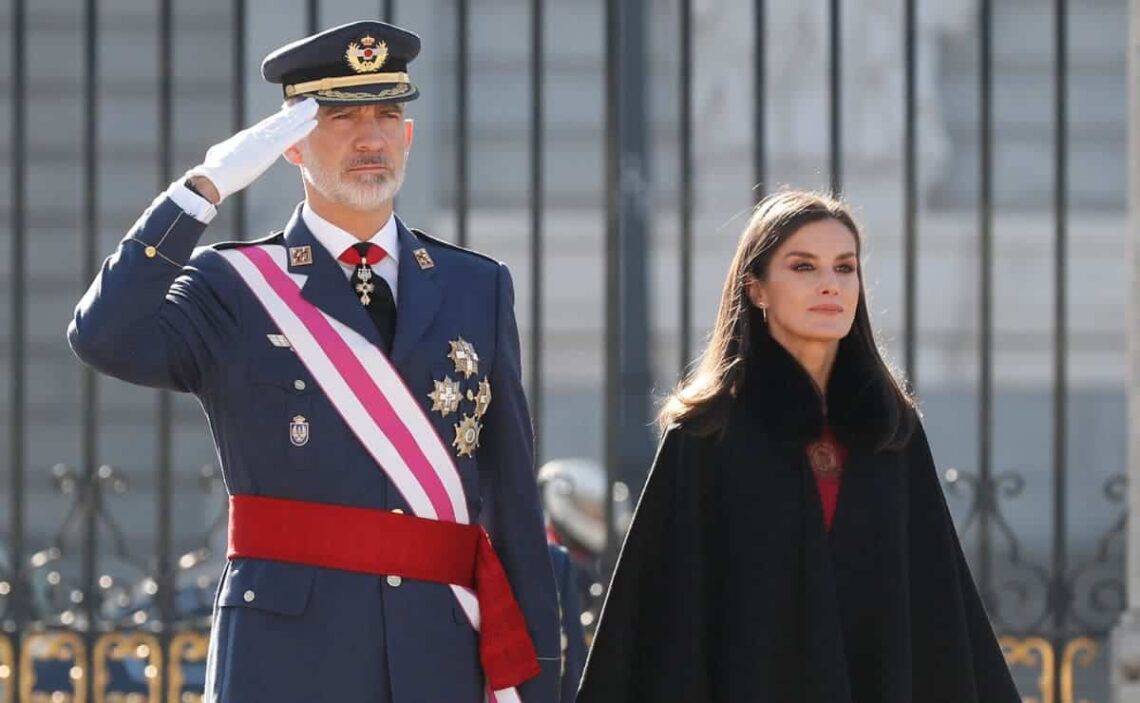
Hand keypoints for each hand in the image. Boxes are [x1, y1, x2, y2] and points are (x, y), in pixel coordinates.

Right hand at [187, 98, 317, 203]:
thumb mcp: (220, 157)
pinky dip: (302, 129)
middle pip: (280, 119)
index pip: (268, 125)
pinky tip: (313, 123)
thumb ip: (225, 152)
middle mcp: (256, 135)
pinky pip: (289, 136)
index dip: (281, 117)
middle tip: (307, 102)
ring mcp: (263, 140)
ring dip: (302, 114)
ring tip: (314, 105)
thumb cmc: (214, 172)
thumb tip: (220, 153)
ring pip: (286, 123)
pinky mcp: (269, 149)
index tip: (291, 110)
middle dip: (294, 110)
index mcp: (246, 138)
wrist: (213, 177)